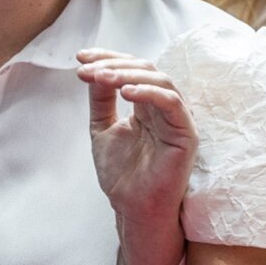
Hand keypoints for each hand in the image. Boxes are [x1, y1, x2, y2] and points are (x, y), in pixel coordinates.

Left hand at [77, 49, 195, 264]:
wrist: (131, 208)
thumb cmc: (122, 174)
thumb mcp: (102, 128)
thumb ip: (101, 100)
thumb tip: (91, 70)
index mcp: (147, 106)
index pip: (133, 70)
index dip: (108, 58)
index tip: (79, 57)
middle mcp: (164, 108)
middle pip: (146, 68)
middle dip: (114, 64)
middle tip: (87, 69)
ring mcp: (177, 120)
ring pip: (161, 80)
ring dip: (128, 74)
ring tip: (101, 78)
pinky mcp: (186, 134)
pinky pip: (172, 103)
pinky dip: (149, 92)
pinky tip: (125, 92)